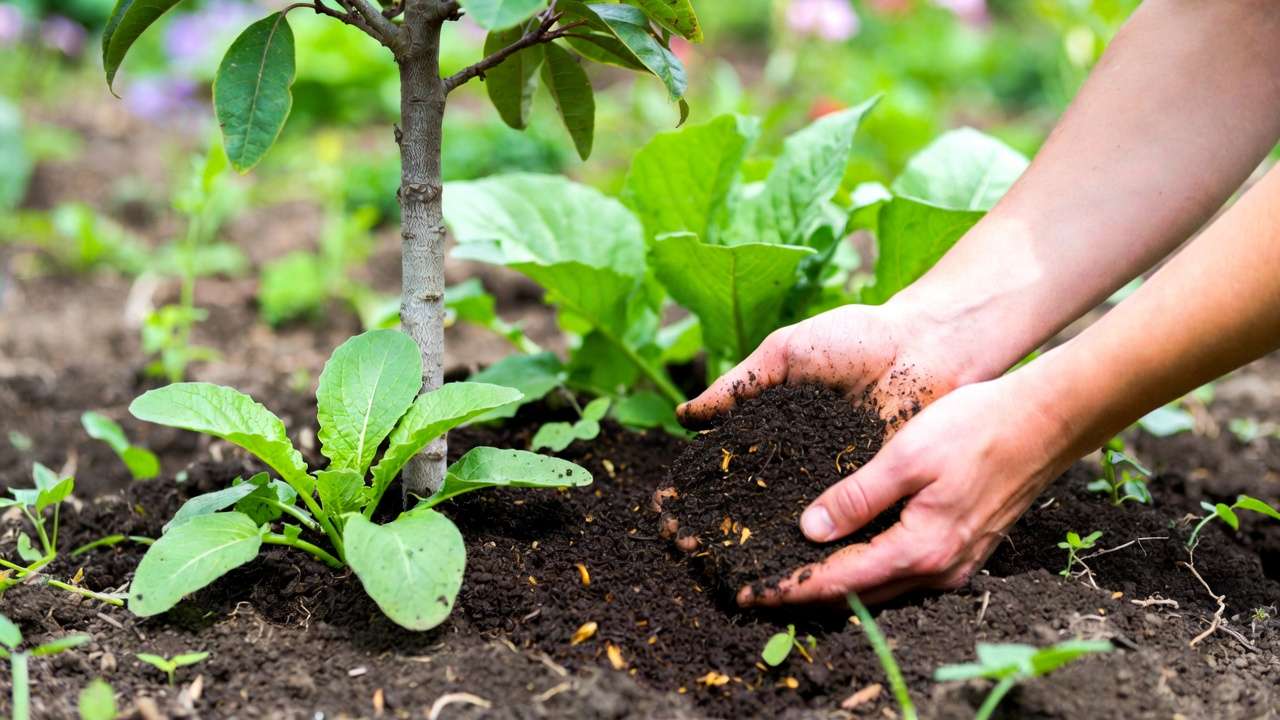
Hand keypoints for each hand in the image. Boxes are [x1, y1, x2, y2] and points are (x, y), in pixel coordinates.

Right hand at [657, 302, 971, 546]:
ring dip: (757, 541)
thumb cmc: (855, 338)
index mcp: (773, 426)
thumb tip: (686, 417)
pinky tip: (785, 562)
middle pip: (748, 500)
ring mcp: (831, 480)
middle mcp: (797, 460)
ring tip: (726, 562)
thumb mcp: (786, 354)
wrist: (925, 344)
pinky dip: (814, 542)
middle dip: (715, 525)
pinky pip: (837, 523)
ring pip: (788, 520)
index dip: (693, 487)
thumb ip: (739, 386)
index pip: (723, 464)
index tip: (664, 509)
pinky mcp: (869, 492)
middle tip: (686, 545)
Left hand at [739, 373, 1071, 606]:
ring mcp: (954, 564)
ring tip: (790, 571)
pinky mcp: (962, 549)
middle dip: (805, 593)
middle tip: (757, 585)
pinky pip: (902, 571)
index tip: (748, 592)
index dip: (789, 589)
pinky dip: (866, 566)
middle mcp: (938, 570)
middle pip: (858, 595)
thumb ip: (856, 497)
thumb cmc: (976, 429)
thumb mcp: (905, 457)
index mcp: (920, 549)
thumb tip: (809, 531)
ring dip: (835, 582)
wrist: (1045, 422)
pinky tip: (842, 548)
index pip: (839, 582)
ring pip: (880, 586)